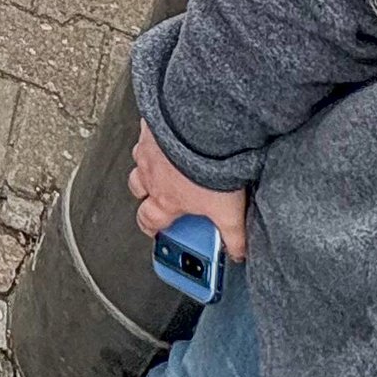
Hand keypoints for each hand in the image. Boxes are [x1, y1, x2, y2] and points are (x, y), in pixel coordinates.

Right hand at [129, 121, 246, 263]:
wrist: (201, 131)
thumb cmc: (207, 169)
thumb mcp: (228, 212)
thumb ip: (233, 235)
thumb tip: (238, 253)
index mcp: (166, 199)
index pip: (148, 220)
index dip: (149, 226)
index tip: (153, 229)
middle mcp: (152, 174)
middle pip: (138, 188)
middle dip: (145, 192)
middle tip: (161, 193)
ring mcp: (150, 148)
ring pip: (140, 159)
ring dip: (151, 162)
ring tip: (168, 159)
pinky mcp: (154, 124)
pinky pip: (148, 130)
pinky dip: (157, 133)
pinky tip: (170, 130)